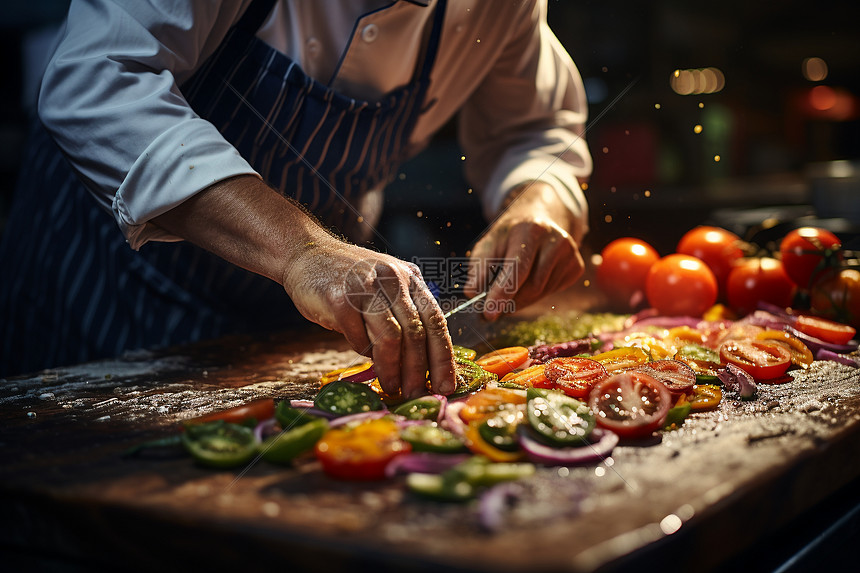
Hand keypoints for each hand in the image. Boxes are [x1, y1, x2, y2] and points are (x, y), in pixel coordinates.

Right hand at [282, 235, 455, 398]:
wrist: (307, 253)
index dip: (443, 357)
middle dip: (419, 370)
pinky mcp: (340, 298)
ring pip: (391, 338)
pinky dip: (364, 352)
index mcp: (410, 278)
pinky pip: (359, 337)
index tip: (447, 385)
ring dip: (393, 369)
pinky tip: (364, 357)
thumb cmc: (349, 278)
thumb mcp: (385, 287)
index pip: (436, 321)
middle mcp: (393, 278)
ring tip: (393, 388)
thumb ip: (403, 316)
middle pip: (416, 332)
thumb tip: (420, 365)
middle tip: (417, 395)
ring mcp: (366, 286)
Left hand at [464, 181, 584, 319]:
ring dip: (521, 300)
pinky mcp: (577, 266)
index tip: (489, 314)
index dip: (502, 293)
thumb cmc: (508, 237)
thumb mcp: (488, 245)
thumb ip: (478, 269)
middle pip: (532, 286)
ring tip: (511, 289)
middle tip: (493, 310)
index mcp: (531, 229)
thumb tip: (472, 294)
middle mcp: (556, 239)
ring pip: (542, 293)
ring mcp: (570, 253)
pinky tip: (530, 280)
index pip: (517, 268)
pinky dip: (536, 295)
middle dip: (510, 302)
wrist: (538, 222)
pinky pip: (552, 292)